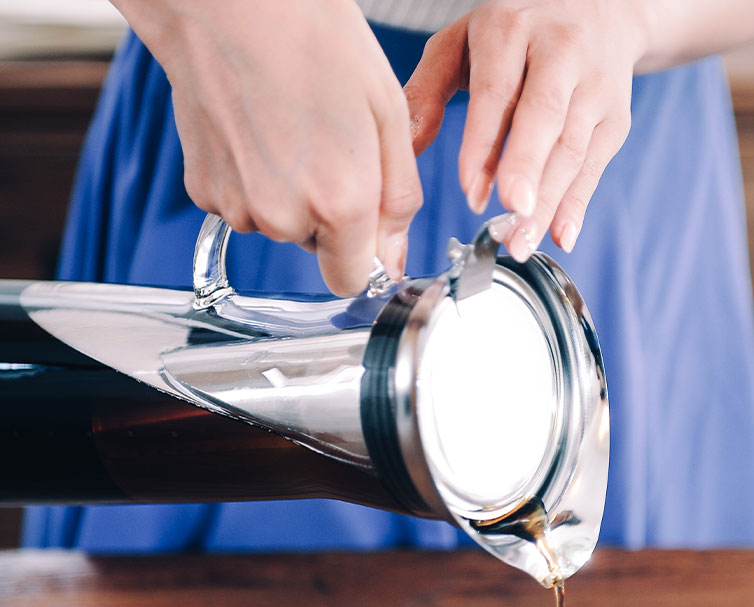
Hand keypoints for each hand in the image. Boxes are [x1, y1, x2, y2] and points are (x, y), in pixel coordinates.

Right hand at [114, 0, 421, 294]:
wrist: (229, 3)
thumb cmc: (311, 39)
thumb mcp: (387, 115)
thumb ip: (397, 200)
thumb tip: (392, 261)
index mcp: (341, 204)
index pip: (352, 280)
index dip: (361, 251)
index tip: (360, 216)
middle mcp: (285, 217)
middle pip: (317, 248)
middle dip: (328, 213)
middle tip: (325, 144)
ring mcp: (239, 206)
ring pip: (280, 225)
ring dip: (289, 195)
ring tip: (288, 129)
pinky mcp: (204, 191)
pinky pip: (244, 205)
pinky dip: (252, 180)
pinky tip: (255, 131)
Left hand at [404, 0, 647, 260]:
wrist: (602, 8)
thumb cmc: (516, 32)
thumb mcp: (463, 41)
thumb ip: (428, 90)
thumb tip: (405, 147)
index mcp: (513, 28)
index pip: (497, 90)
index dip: (484, 143)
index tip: (470, 191)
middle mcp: (562, 51)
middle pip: (545, 114)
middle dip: (527, 167)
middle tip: (511, 210)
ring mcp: (595, 86)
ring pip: (572, 148)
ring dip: (548, 201)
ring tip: (521, 243)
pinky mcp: (614, 118)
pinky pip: (594, 166)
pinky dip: (578, 205)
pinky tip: (561, 235)